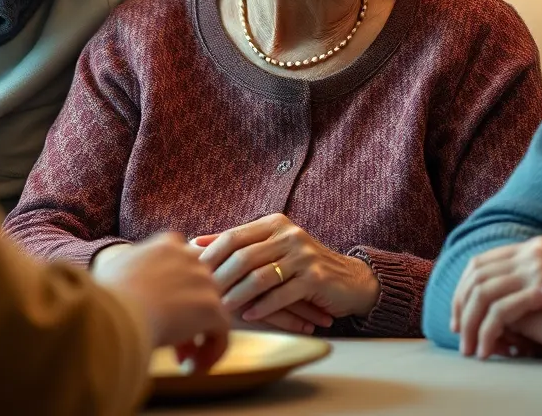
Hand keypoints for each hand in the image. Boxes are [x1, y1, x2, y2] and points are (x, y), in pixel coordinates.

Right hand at [92, 233, 229, 370]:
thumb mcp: (117, 269)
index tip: (159, 315)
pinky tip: (191, 368)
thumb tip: (123, 279)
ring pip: (211, 312)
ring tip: (182, 360)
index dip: (175, 294)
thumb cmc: (106, 296)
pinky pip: (222, 334)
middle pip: (198, 290)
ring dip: (197, 337)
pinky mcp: (212, 307)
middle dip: (187, 317)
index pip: (184, 266)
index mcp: (168, 244)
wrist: (114, 310)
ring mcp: (204, 281)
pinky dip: (211, 353)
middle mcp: (191, 257)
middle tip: (173, 343)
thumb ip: (132, 268)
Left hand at [195, 214, 379, 330]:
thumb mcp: (271, 249)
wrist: (349, 280)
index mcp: (274, 224)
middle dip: (221, 278)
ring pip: (261, 276)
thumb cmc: (302, 267)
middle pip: (244, 256)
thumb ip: (238, 245)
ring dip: (238, 295)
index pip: (234, 236)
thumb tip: (196, 244)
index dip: (211, 255)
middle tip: (203, 297)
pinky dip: (262, 307)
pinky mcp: (316, 278)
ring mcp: (303, 255)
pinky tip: (249, 316)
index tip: (192, 274)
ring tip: (222, 310)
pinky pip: (281, 294)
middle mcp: (289, 234)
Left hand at [452, 235, 541, 359]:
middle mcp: (530, 253)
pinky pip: (496, 316)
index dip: (469, 285)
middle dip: (461, 303)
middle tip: (458, 330)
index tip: (462, 309)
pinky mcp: (534, 295)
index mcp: (538, 246)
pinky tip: (486, 352)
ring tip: (469, 348)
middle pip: (477, 275)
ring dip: (470, 324)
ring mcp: (531, 272)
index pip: (487, 261)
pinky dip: (485, 335)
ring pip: (481, 296)